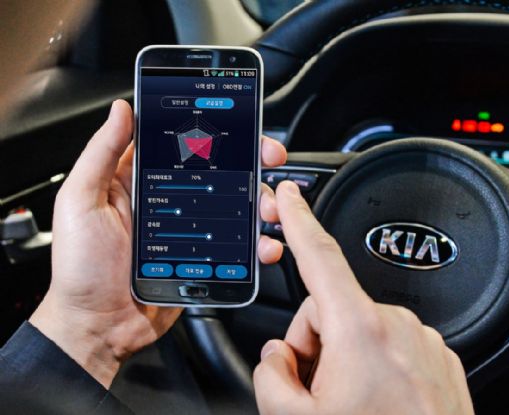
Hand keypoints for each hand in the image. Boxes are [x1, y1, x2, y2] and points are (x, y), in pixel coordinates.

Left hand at [30, 100, 286, 387]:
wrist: (98, 327)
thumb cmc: (80, 268)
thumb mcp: (81, 201)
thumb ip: (101, 154)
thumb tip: (121, 110)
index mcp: (143, 180)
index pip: (185, 144)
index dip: (215, 130)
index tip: (240, 122)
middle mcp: (174, 200)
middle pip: (223, 171)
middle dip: (253, 161)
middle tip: (269, 158)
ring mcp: (194, 231)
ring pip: (239, 206)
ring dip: (262, 202)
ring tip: (268, 210)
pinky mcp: (208, 260)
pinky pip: (240, 247)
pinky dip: (260, 244)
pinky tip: (265, 245)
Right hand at [253, 181, 473, 414]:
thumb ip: (271, 377)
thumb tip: (278, 358)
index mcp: (360, 331)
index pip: (320, 256)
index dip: (299, 218)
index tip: (290, 193)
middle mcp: (398, 327)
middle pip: (332, 309)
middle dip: (314, 344)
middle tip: (317, 391)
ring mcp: (424, 343)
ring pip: (363, 330)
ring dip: (347, 361)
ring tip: (351, 405)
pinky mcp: (441, 360)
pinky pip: (394, 346)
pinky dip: (377, 369)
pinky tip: (378, 406)